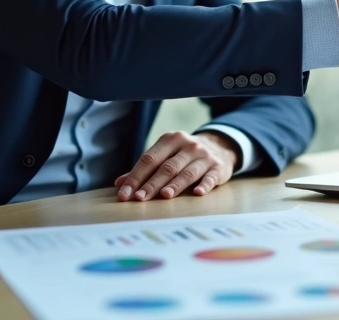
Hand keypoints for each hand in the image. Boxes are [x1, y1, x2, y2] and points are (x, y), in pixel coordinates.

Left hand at [114, 131, 238, 201]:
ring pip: (187, 172)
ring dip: (175, 185)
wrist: (219, 147)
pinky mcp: (218, 167)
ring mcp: (204, 156)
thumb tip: (119, 183)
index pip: (149, 159)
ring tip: (164, 196)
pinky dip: (204, 185)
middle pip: (167, 167)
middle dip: (152, 184)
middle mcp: (188, 145)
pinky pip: (210, 177)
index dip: (136, 177)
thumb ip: (144, 169)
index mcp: (170, 140)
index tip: (125, 194)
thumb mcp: (166, 155)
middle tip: (140, 199)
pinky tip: (197, 193)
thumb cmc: (184, 155)